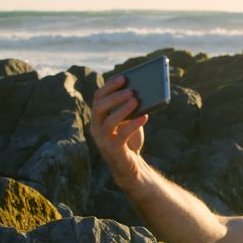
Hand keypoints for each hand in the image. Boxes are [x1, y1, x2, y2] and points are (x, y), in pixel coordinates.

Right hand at [91, 74, 150, 189]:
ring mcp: (102, 140)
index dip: (109, 86)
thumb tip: (141, 92)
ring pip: (109, 121)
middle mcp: (96, 127)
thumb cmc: (129, 140)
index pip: (98, 98)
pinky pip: (122, 134)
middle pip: (99, 107)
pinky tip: (145, 116)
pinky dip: (134, 124)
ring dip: (123, 109)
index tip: (123, 78)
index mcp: (98, 118)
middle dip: (115, 97)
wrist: (129, 165)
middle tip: (131, 90)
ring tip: (136, 100)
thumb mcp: (129, 122)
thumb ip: (130, 109)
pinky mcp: (113, 149)